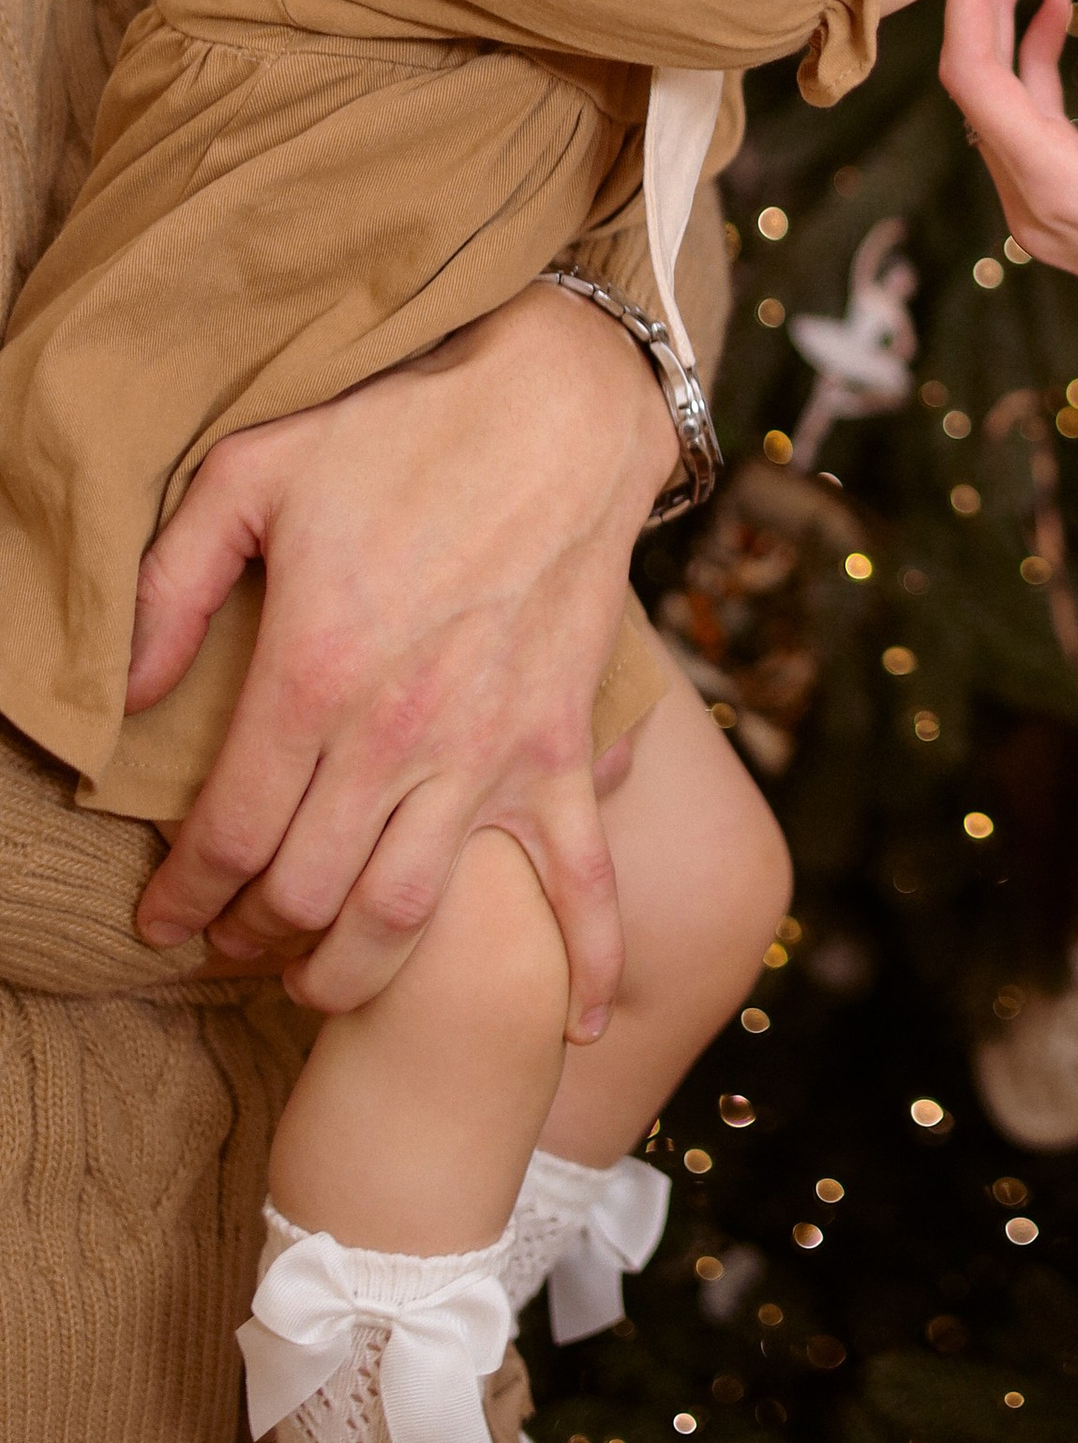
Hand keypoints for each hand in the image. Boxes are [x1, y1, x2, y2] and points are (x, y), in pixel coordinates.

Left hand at [128, 283, 676, 1027]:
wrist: (555, 412)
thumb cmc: (398, 433)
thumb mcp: (249, 476)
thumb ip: (169, 589)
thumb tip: (126, 703)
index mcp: (312, 674)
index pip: (225, 834)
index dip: (180, 897)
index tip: (159, 923)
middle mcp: (398, 734)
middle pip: (306, 894)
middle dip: (251, 941)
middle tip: (231, 945)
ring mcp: (489, 750)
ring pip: (409, 913)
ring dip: (354, 972)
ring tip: (321, 980)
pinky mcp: (562, 748)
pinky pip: (582, 874)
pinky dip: (587, 959)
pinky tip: (570, 1029)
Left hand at [940, 0, 1077, 550]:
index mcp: (1056, 186)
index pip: (973, 74)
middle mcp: (1033, 211)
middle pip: (975, 91)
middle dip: (988, 8)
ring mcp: (1048, 226)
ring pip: (1000, 115)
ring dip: (1013, 41)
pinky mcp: (1073, 228)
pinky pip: (1030, 140)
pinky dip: (1039, 81)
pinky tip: (1064, 32)